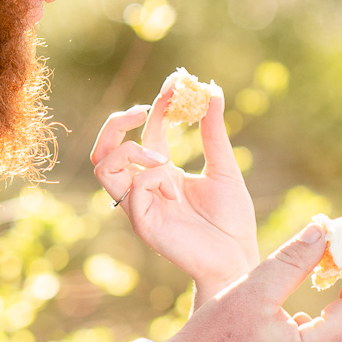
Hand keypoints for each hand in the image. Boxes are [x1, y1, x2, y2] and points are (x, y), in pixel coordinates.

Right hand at [91, 77, 258, 287]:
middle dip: (116, 122)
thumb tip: (211, 90)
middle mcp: (145, 187)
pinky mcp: (143, 225)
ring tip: (164, 159)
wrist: (237, 259)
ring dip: (130, 151)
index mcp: (162, 172)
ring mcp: (140, 206)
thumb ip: (214, 132)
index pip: (145, 131)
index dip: (157, 103)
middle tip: (144, 111)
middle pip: (104, 149)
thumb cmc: (232, 221)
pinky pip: (131, 191)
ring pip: (103, 167)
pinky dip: (152, 179)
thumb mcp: (226, 168)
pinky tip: (177, 193)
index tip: (177, 82)